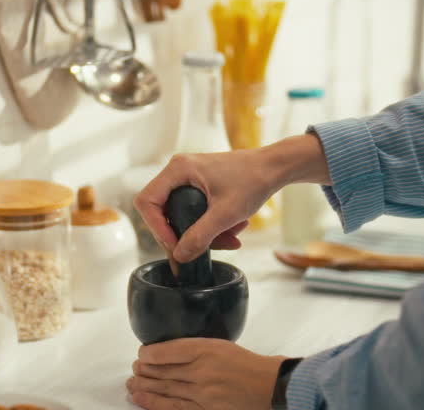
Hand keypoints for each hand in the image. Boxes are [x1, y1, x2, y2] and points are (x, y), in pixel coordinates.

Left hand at [128, 338, 285, 409]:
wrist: (270, 385)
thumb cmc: (247, 365)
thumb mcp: (220, 345)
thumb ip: (196, 347)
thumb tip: (166, 352)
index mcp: (207, 349)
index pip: (169, 349)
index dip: (150, 353)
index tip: (142, 353)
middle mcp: (203, 371)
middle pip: (164, 370)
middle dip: (145, 370)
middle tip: (134, 369)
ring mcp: (204, 393)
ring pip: (167, 389)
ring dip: (145, 387)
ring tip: (132, 384)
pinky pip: (176, 408)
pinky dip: (156, 404)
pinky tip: (142, 400)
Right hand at [134, 134, 329, 263]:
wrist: (276, 167)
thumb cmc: (254, 180)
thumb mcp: (226, 213)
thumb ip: (200, 236)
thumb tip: (180, 257)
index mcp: (178, 169)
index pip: (147, 202)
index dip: (156, 228)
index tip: (175, 246)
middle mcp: (179, 171)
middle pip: (162, 212)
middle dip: (183, 235)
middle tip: (197, 252)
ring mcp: (189, 178)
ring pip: (181, 215)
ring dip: (201, 233)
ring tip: (229, 240)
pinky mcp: (200, 186)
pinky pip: (195, 212)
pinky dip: (210, 226)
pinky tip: (233, 231)